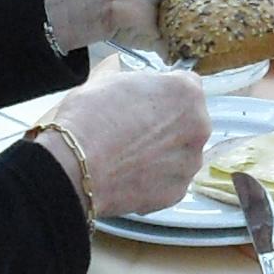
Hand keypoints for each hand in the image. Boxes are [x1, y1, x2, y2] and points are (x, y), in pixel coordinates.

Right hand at [44, 71, 211, 216]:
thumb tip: (140, 86)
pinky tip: (129, 175)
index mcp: (186, 92)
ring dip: (162, 153)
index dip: (163, 93)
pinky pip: (169, 181)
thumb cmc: (89, 117)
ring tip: (129, 157)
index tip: (147, 102)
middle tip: (136, 130)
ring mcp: (190, 163)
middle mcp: (198, 127)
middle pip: (187, 121)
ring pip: (180, 153)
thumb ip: (141, 83)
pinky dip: (154, 179)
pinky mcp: (177, 193)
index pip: (186, 85)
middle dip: (167, 125)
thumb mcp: (113, 80)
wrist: (75, 165)